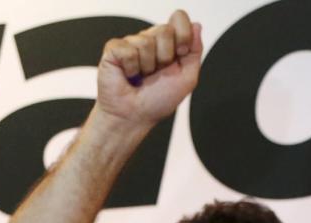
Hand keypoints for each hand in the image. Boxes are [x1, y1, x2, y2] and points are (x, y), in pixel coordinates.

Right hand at [95, 12, 202, 131]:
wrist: (134, 116)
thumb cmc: (157, 101)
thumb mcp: (187, 78)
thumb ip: (194, 51)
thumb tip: (196, 25)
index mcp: (169, 44)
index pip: (179, 19)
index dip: (183, 35)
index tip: (181, 54)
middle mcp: (150, 39)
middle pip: (165, 30)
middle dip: (165, 57)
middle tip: (156, 73)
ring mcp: (131, 43)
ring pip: (146, 41)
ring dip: (147, 67)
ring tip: (141, 77)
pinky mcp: (114, 48)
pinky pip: (128, 50)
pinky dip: (131, 68)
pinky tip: (128, 75)